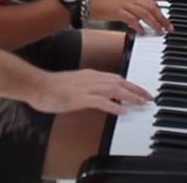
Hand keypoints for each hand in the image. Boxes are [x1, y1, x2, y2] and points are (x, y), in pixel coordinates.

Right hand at [27, 69, 151, 114]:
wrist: (37, 85)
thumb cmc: (52, 86)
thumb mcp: (74, 85)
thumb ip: (87, 88)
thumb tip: (99, 96)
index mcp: (90, 75)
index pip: (116, 78)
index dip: (131, 84)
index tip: (142, 91)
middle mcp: (91, 78)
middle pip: (119, 82)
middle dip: (136, 89)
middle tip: (149, 97)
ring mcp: (86, 87)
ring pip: (114, 89)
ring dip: (130, 96)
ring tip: (141, 102)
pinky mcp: (80, 98)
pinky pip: (101, 101)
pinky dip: (113, 105)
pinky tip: (122, 110)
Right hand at [92, 0, 173, 34]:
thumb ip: (129, 3)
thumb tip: (137, 14)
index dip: (161, 5)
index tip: (165, 14)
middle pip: (151, 6)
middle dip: (162, 18)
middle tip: (168, 27)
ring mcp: (124, 2)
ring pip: (145, 12)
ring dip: (155, 23)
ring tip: (159, 31)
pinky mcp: (117, 10)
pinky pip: (132, 19)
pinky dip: (138, 26)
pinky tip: (141, 32)